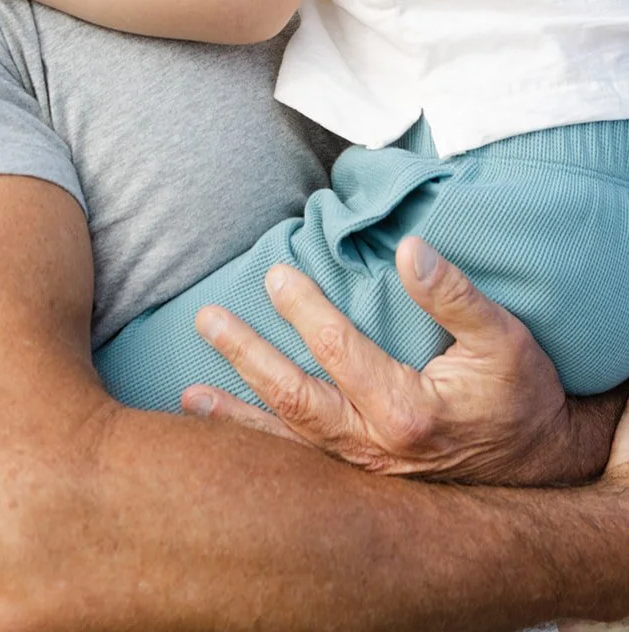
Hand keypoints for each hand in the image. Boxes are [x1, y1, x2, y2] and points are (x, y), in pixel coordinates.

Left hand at [181, 235, 625, 485]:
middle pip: (296, 399)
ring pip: (288, 442)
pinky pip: (298, 468)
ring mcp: (365, 472)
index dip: (304, 309)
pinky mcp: (361, 482)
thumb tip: (409, 250)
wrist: (544, 467)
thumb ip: (454, 294)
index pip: (339, 350)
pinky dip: (257, 451)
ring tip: (187, 394)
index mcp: (408, 411)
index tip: (275, 273)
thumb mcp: (502, 337)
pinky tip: (219, 436)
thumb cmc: (520, 395)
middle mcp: (377, 450)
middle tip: (207, 318)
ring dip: (236, 415)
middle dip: (247, 357)